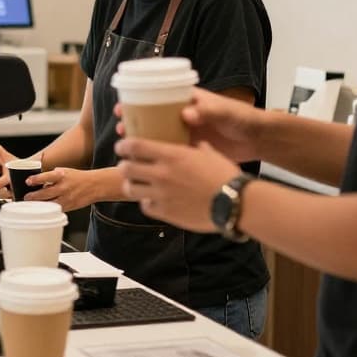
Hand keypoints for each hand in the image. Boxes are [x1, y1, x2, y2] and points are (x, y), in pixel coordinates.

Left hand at [21, 167, 98, 211]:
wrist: (94, 185)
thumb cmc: (77, 177)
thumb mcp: (63, 171)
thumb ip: (51, 177)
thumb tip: (37, 182)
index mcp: (61, 176)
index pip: (46, 177)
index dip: (36, 179)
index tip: (28, 181)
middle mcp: (64, 187)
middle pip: (45, 194)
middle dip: (33, 197)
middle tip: (26, 197)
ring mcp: (66, 198)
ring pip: (49, 204)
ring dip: (39, 205)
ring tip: (31, 205)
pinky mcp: (69, 207)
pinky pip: (56, 210)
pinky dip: (48, 210)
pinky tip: (42, 209)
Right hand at [115, 88, 264, 161]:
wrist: (258, 138)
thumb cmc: (242, 118)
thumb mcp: (224, 112)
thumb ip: (207, 111)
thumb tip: (187, 113)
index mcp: (188, 100)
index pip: (158, 97)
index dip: (138, 100)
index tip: (122, 105)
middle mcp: (184, 115)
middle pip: (153, 115)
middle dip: (135, 120)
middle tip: (119, 127)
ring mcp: (187, 132)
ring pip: (159, 134)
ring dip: (142, 139)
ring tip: (125, 145)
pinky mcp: (192, 148)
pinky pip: (170, 150)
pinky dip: (158, 154)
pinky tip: (144, 162)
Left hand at [115, 139, 240, 232]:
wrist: (234, 203)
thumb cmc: (225, 175)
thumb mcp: (209, 153)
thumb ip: (196, 147)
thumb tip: (196, 143)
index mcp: (171, 155)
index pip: (135, 146)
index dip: (124, 145)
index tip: (122, 147)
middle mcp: (161, 174)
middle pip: (126, 168)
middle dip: (123, 166)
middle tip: (127, 166)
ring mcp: (162, 195)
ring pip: (131, 189)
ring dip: (131, 185)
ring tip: (136, 185)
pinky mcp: (165, 213)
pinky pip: (145, 207)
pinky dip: (146, 203)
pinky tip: (153, 201)